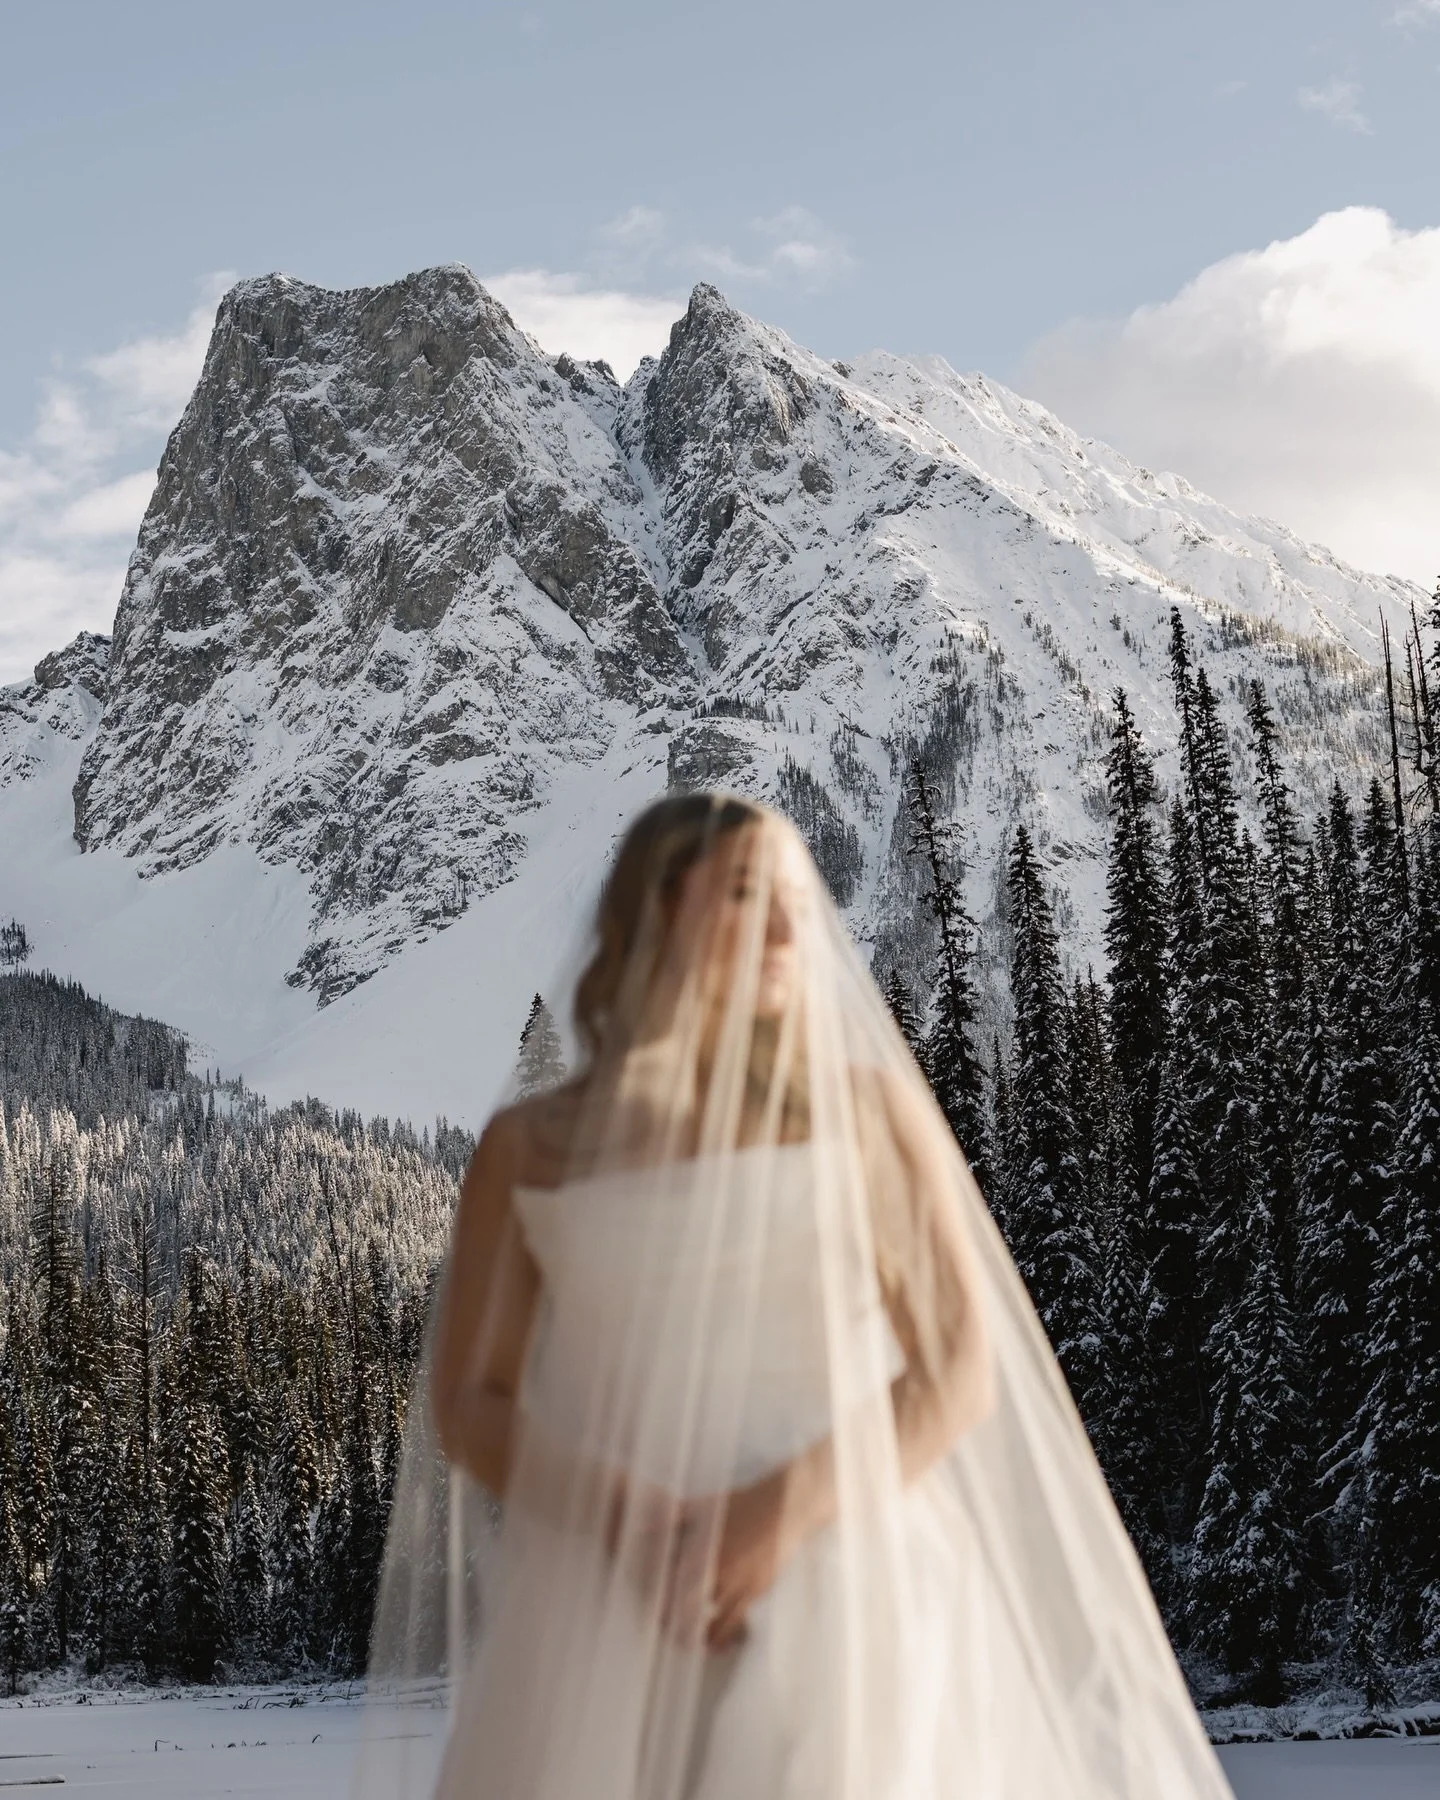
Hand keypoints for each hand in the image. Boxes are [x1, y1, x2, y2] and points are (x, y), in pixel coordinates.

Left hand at [663, 1472, 794, 1652]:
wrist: (784, 1506)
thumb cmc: (742, 1503)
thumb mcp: (705, 1505)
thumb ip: (673, 1516)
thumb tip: (640, 1523)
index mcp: (705, 1547)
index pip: (674, 1582)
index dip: (661, 1599)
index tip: (651, 1610)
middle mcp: (722, 1569)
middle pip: (692, 1607)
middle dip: (677, 1623)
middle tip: (667, 1632)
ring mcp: (742, 1582)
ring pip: (717, 1622)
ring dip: (702, 1635)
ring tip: (690, 1644)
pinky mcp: (758, 1590)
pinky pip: (738, 1621)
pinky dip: (725, 1636)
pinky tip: (717, 1643)